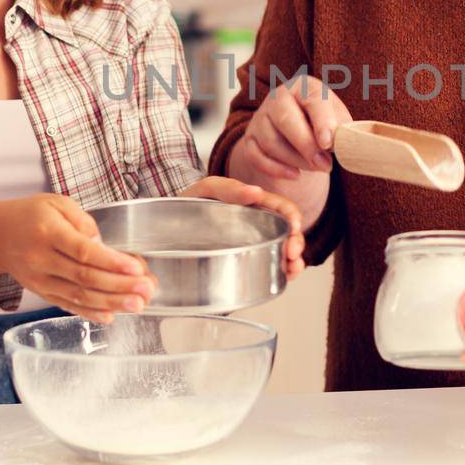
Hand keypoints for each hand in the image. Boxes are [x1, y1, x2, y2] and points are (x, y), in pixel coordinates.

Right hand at [0, 194, 153, 322]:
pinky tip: (112, 315)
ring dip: (111, 303)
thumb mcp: (57, 203)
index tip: (136, 268)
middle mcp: (41, 259)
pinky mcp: (41, 292)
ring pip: (79, 296)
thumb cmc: (30, 214)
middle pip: (85, 277)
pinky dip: (90, 313)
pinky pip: (67, 305)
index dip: (111, 262)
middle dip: (119, 286)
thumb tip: (103, 246)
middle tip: (146, 289)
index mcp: (48, 232)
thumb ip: (83, 222)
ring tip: (138, 304)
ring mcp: (40, 280)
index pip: (83, 251)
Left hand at [180, 176, 306, 280]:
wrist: (167, 230)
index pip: (281, 207)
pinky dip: (283, 273)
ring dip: (295, 260)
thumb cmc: (189, 205)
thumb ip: (228, 188)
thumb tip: (256, 192)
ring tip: (293, 268)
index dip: (292, 215)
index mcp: (253, 204)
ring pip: (283, 251)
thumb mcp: (206, 189)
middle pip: (287, 232)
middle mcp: (258, 225)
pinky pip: (270, 267)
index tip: (293, 227)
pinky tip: (286, 275)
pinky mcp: (246, 263)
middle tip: (292, 252)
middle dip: (297, 241)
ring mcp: (254, 245)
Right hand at [234, 75, 352, 181]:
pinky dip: (275, 169)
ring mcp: (260, 119)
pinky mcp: (249, 140)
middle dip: (306, 145)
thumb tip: (345, 138)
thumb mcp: (336, 118)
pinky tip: (295, 175)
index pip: (311, 98)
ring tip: (317, 169)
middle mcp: (276, 98)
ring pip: (271, 142)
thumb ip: (341, 126)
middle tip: (326, 165)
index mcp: (302, 86)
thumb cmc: (320, 123)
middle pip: (285, 120)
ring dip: (296, 160)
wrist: (295, 132)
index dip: (321, 120)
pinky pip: (256, 156)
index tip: (328, 142)